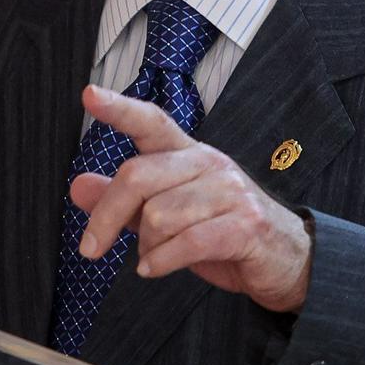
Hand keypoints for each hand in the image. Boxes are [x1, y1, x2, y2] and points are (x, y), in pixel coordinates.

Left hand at [73, 84, 312, 312]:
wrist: (287, 261)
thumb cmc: (221, 231)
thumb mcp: (166, 214)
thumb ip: (124, 201)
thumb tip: (78, 187)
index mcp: (188, 153)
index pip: (150, 122)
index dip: (120, 109)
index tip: (89, 95)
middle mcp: (209, 164)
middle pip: (137, 176)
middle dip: (105, 217)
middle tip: (89, 249)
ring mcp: (230, 192)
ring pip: (158, 215)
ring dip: (146, 247)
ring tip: (154, 257)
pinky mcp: (246, 225)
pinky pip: (186, 243)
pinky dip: (161, 262)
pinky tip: (153, 269)